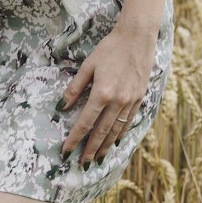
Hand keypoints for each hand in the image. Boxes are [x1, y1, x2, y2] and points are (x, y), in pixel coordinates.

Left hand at [59, 26, 156, 165]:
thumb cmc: (109, 49)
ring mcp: (130, 102)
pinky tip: (115, 142)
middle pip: (101, 132)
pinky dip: (121, 134)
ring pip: (116, 131)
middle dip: (90, 149)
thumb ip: (75, 88)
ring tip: (97, 159)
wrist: (137, 39)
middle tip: (82, 163)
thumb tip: (62, 106)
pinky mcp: (139, 99)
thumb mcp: (88, 66)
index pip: (85, 122)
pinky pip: (128, 122)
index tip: (66, 150)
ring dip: (106, 146)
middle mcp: (117, 101)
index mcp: (102, 93)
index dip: (75, 138)